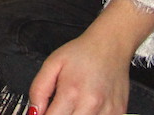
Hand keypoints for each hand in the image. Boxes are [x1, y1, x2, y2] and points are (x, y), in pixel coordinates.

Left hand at [28, 0, 153, 114]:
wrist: (111, 45)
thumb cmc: (82, 53)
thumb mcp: (52, 64)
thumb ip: (38, 90)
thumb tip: (34, 112)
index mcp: (71, 92)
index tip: (45, 111)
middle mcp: (91, 105)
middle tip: (59, 106)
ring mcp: (108, 111)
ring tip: (74, 104)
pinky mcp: (119, 112)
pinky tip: (88, 106)